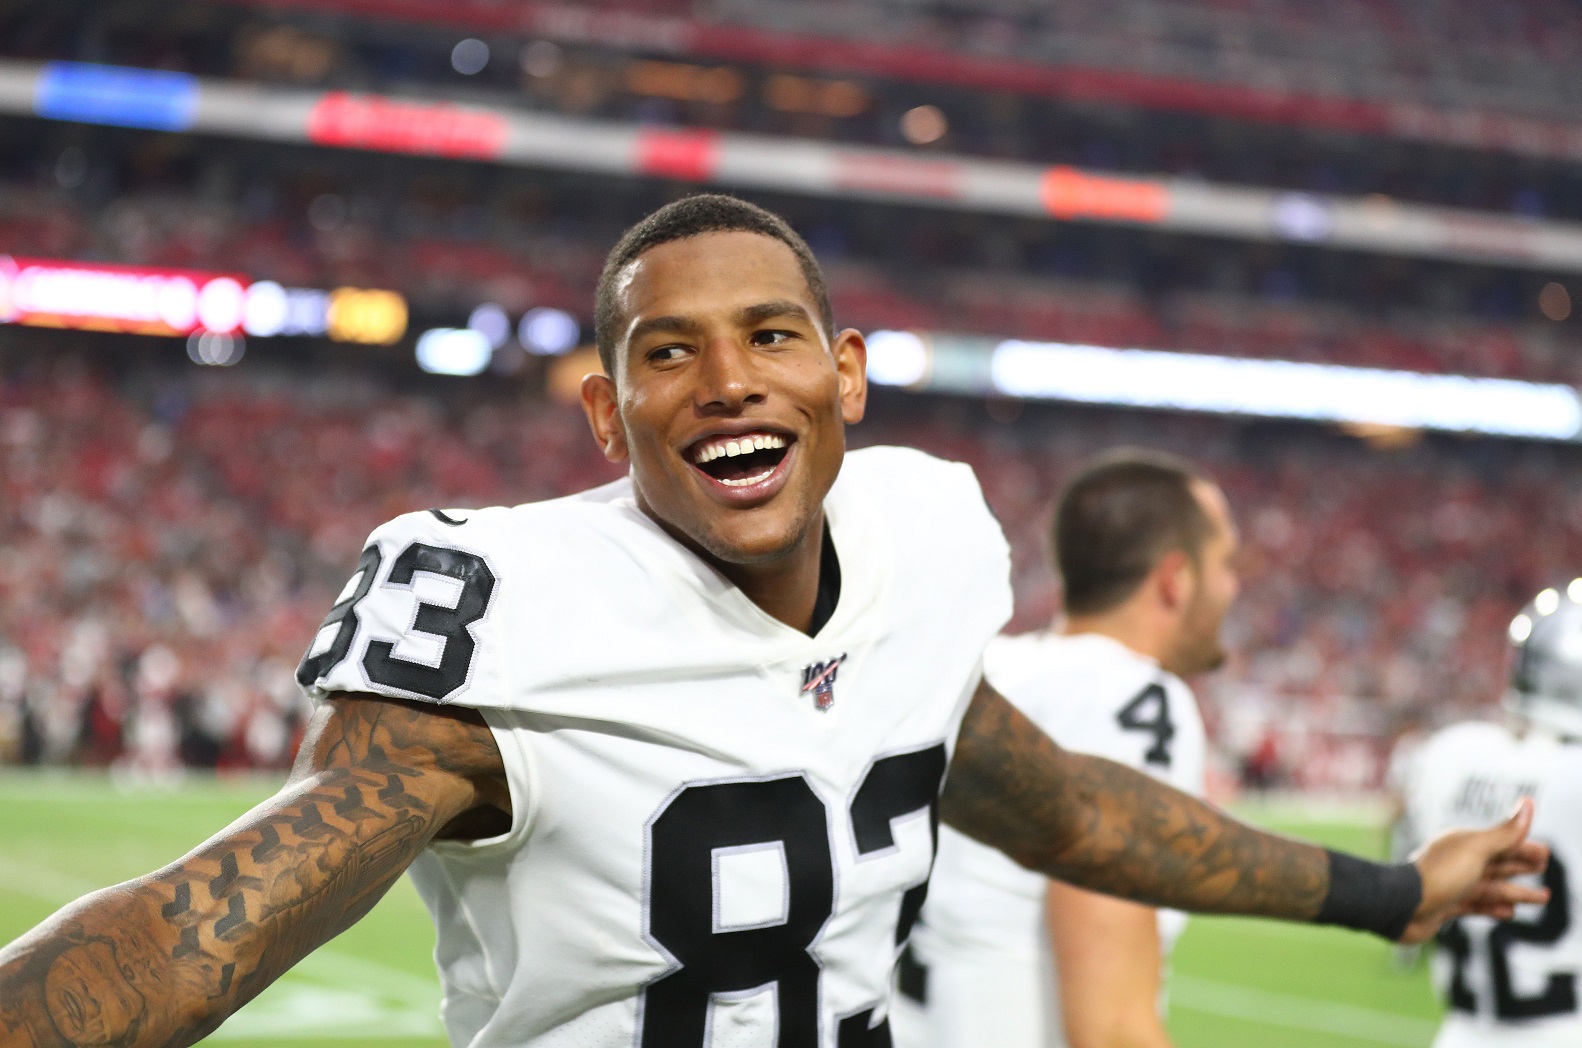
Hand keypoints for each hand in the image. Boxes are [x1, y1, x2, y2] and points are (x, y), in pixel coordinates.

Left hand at [1400, 798, 1550, 944]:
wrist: (1401, 904)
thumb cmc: (1438, 874)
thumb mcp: (1476, 850)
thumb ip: (1505, 833)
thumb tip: (1529, 803)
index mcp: (1465, 844)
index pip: (1502, 843)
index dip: (1524, 847)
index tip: (1544, 853)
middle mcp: (1459, 862)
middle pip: (1498, 864)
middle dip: (1522, 866)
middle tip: (1544, 867)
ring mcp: (1453, 885)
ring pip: (1492, 887)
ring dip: (1516, 892)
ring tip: (1541, 897)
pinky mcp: (1447, 905)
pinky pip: (1477, 906)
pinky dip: (1495, 908)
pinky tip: (1509, 912)